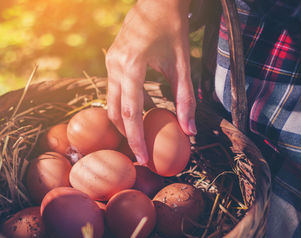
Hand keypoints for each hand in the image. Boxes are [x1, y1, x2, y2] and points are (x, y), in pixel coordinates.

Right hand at [106, 0, 196, 164]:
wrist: (158, 1)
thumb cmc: (173, 28)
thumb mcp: (182, 64)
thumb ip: (186, 99)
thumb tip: (190, 132)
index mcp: (131, 65)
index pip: (131, 112)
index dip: (136, 139)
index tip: (143, 160)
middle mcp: (115, 65)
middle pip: (115, 112)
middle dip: (126, 135)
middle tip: (140, 154)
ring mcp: (110, 62)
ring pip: (112, 102)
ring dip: (125, 121)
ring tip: (141, 136)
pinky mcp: (112, 60)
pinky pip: (116, 90)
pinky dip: (127, 104)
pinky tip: (144, 111)